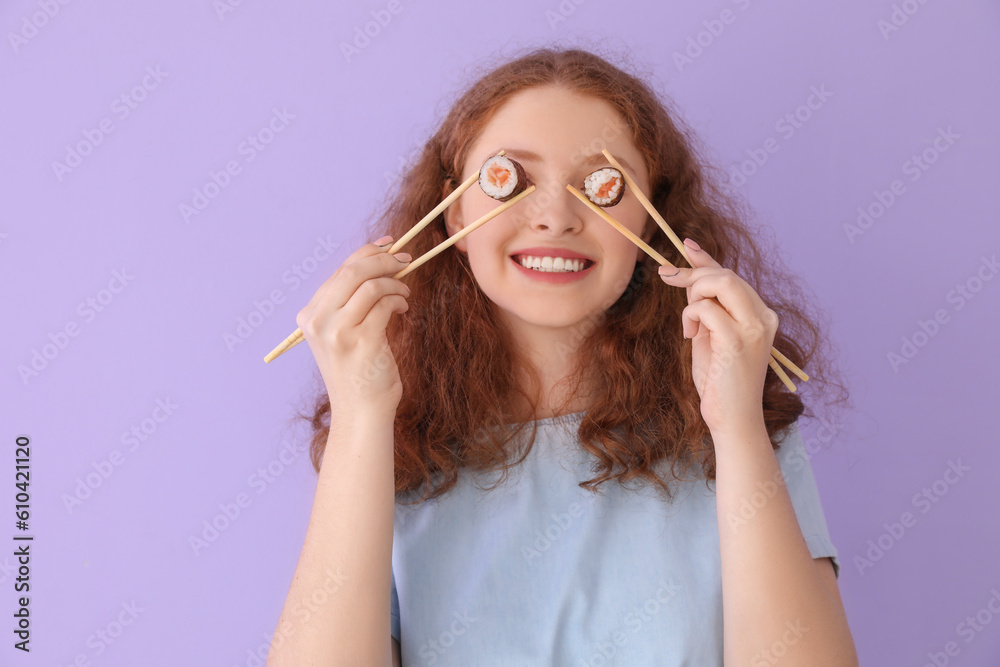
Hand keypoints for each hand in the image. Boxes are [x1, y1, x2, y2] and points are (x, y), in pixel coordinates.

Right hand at [295, 236, 411, 418]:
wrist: (361, 411)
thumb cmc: (358, 370)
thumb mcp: (343, 332)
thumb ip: (351, 300)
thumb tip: (379, 259)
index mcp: (310, 315)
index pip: (339, 271)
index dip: (367, 252)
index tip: (389, 245)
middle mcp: (319, 321)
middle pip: (353, 271)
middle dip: (383, 260)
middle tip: (406, 259)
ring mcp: (338, 332)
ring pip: (370, 285)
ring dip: (394, 283)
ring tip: (405, 291)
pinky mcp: (362, 342)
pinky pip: (385, 304)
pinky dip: (398, 299)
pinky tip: (403, 306)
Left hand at [658, 238, 777, 432]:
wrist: (732, 418)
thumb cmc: (720, 380)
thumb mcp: (710, 335)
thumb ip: (705, 306)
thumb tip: (689, 276)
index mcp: (761, 315)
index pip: (733, 276)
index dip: (708, 259)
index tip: (687, 245)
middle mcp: (764, 316)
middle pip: (726, 275)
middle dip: (692, 273)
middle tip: (666, 277)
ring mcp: (754, 326)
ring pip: (720, 283)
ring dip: (692, 294)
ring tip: (688, 323)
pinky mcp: (738, 339)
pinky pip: (705, 308)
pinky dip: (690, 316)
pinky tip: (690, 335)